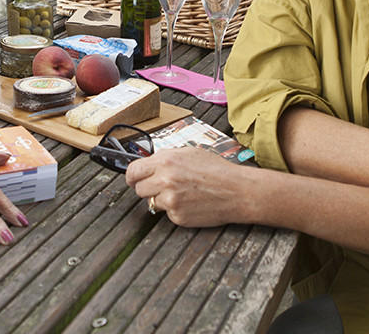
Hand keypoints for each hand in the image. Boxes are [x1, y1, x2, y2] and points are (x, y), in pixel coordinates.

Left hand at [125, 148, 253, 227]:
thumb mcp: (190, 153)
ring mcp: (170, 200)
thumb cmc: (216, 170)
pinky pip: (167, 213)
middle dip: (147, 188)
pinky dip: (175, 209)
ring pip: (151, 202)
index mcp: (166, 161)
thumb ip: (166, 157)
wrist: (236, 191)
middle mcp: (164, 180)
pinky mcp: (177, 216)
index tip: (134, 180)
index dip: (132, 176)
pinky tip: (190, 202)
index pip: (133, 171)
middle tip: (161, 187)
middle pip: (138, 189)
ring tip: (181, 193)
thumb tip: (149, 162)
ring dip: (161, 199)